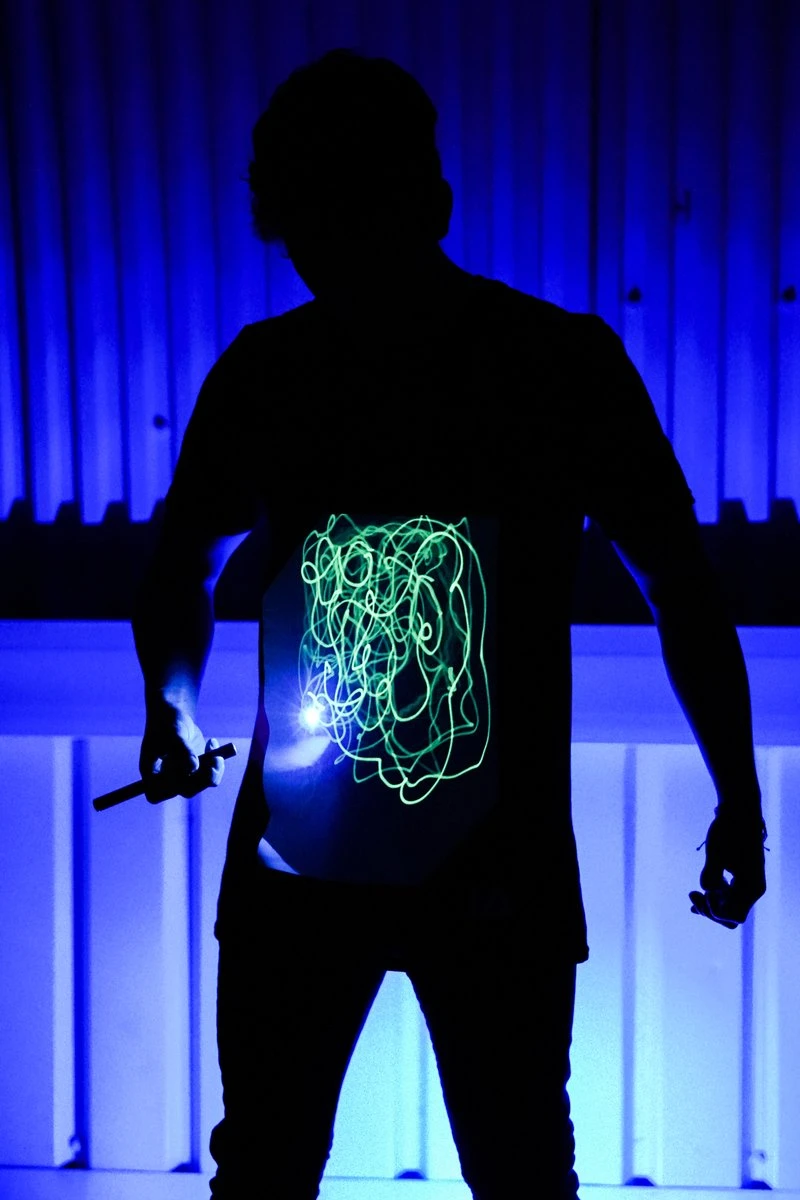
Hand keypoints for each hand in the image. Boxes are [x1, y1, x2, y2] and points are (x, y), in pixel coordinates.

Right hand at [139, 704, 224, 803]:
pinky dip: (216, 762)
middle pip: (185, 791)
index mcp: (151, 772)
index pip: (155, 795)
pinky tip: (211, 742)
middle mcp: (167, 778)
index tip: (180, 772)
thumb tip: (193, 768)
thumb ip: (181, 750)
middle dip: (201, 777)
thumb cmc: (167, 722)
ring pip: (201, 784)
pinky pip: (211, 775)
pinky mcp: (198, 770)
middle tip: (212, 759)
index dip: (168, 790)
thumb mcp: (173, 733)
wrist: (175, 714)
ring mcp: (184, 775)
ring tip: (215, 751)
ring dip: (212, 770)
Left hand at [689, 808, 767, 928]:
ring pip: (729, 908)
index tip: (703, 892)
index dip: (715, 911)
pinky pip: (728, 896)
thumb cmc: (728, 831)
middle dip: (710, 911)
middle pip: (731, 916)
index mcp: (752, 887)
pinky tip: (697, 895)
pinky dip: (713, 898)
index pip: (733, 916)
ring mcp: (747, 884)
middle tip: (692, 895)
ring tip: (692, 896)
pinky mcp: (741, 877)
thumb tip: (707, 890)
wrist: (738, 811)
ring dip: (710, 905)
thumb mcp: (716, 852)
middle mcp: (753, 889)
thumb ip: (711, 873)